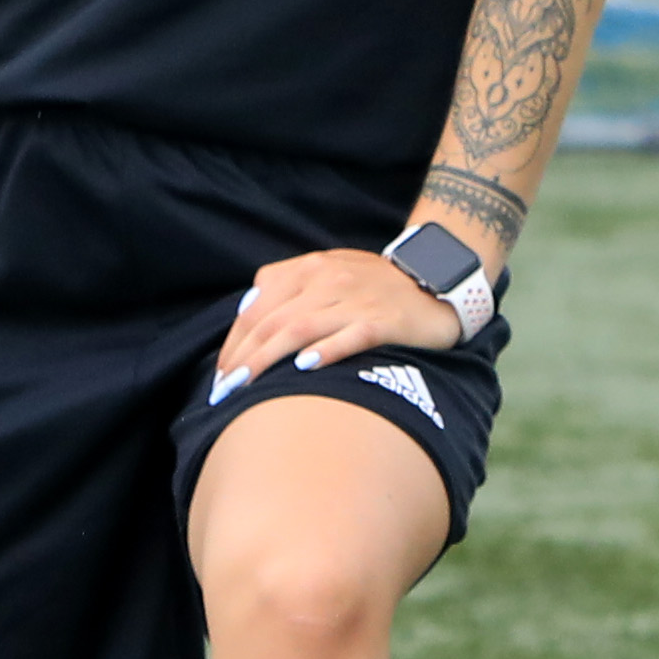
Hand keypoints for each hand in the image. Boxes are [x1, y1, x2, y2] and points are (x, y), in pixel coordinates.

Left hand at [212, 246, 460, 389]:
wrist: (436, 281)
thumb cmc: (374, 286)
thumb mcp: (329, 274)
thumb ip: (291, 290)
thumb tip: (249, 319)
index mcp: (309, 268)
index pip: (259, 305)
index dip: (236, 340)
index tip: (222, 372)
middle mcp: (329, 280)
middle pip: (273, 320)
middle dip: (244, 357)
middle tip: (225, 390)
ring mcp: (356, 300)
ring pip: (301, 328)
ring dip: (268, 359)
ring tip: (247, 386)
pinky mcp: (384, 320)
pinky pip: (350, 336)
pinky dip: (325, 350)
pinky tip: (304, 368)